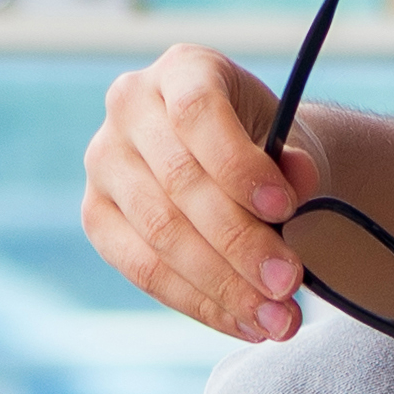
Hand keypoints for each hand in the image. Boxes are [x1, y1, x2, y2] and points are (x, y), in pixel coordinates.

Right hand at [86, 43, 321, 343]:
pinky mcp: (96, 216)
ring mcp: (104, 162)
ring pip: (159, 234)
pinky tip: (244, 323)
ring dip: (224, 285)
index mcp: (183, 70)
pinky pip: (142, 270)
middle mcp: (129, 106)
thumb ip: (298, 161)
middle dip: (241, 242)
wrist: (239, 168)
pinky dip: (199, 303)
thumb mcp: (292, 143)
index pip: (199, 114)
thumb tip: (298, 181)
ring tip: (277, 318)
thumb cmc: (267, 150)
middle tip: (290, 284)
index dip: (239, 165)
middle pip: (180, 184)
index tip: (285, 208)